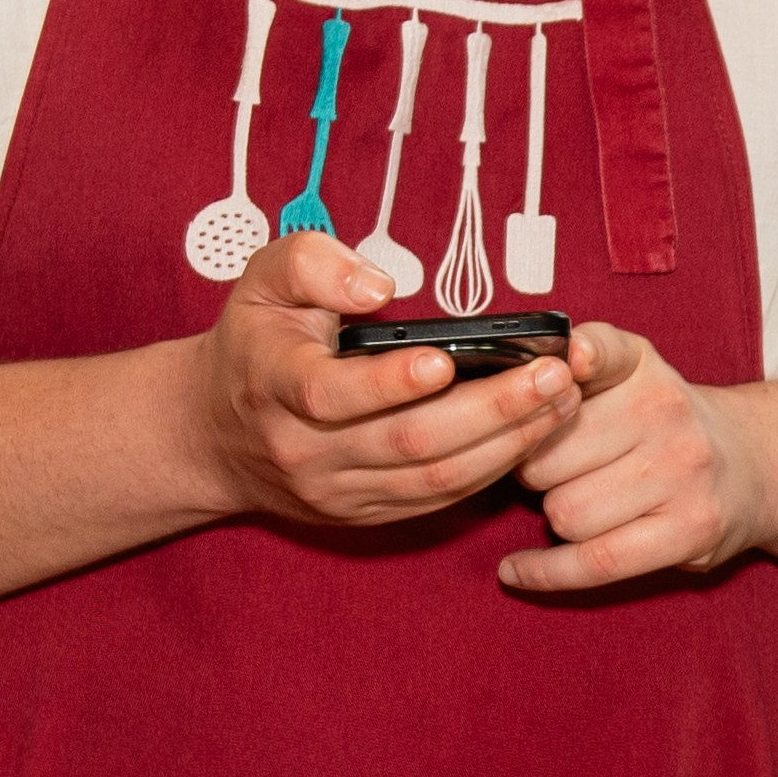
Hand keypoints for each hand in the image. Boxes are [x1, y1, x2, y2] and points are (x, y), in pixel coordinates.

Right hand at [190, 239, 572, 525]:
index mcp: (275, 385)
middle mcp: (305, 450)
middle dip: (490, 409)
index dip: (390, 383)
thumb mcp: (261, 281)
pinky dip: (494, 468)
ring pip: (434, 478)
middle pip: (408, 442)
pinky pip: (439, 499)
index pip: (331, 396)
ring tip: (561, 400)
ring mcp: (337, 491)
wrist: (216, 435)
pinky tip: (535, 433)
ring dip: (508, 442)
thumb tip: (379, 286)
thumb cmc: (257, 343)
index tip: (447, 360)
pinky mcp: (366, 514)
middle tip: (552, 374)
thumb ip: (312, 262)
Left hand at [503, 324, 771, 594]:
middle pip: (549, 456)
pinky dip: (546, 571)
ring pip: (566, 513)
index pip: (605, 352)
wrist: (753, 466)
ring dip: (558, 517)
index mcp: (643, 367)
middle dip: (536, 473)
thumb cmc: (664, 425)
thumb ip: (575, 370)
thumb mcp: (632, 376)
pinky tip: (516, 569)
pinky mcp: (690, 530)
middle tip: (558, 471)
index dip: (583, 355)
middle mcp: (668, 412)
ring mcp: (684, 473)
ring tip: (585, 503)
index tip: (570, 361)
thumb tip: (507, 386)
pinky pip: (595, 560)